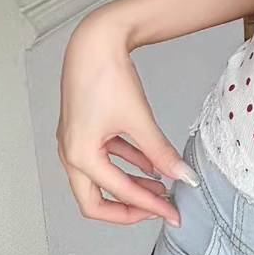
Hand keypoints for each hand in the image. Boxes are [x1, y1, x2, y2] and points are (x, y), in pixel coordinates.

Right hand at [57, 10, 198, 226]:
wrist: (96, 42)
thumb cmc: (107, 76)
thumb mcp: (139, 118)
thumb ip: (160, 151)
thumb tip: (181, 175)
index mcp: (80, 156)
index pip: (118, 194)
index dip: (148, 206)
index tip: (172, 212)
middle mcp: (71, 153)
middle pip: (96, 199)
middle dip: (130, 206)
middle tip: (159, 208)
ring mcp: (75, 140)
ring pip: (102, 177)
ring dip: (130, 184)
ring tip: (160, 186)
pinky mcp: (85, 128)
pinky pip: (105, 155)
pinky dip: (126, 162)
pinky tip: (148, 163)